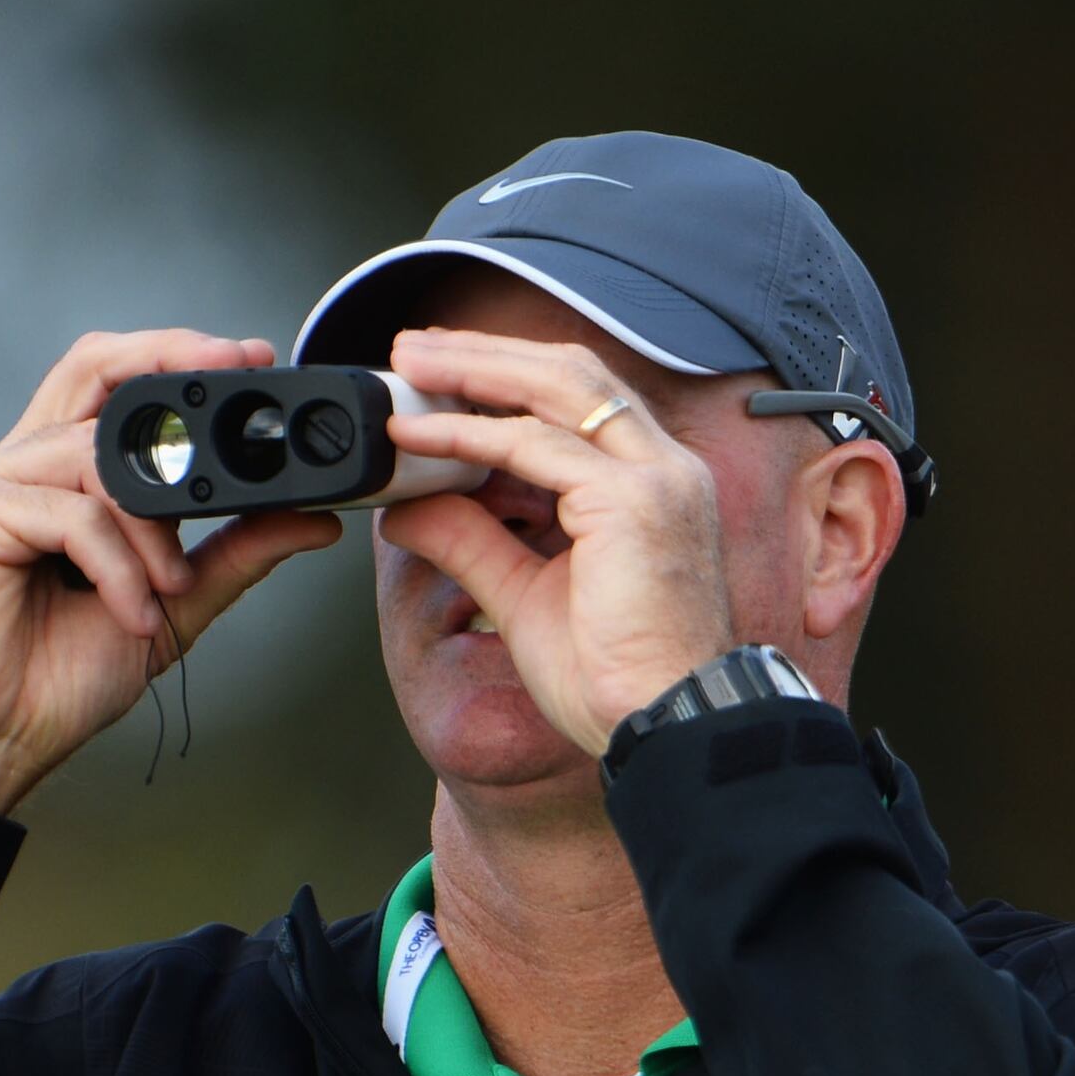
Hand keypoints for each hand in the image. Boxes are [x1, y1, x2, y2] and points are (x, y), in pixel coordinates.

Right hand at [0, 333, 340, 812]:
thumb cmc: (57, 675)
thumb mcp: (174, 604)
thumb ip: (234, 554)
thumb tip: (312, 520)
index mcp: (69, 476)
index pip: (120, 384)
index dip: (181, 358)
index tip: (254, 359)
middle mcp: (27, 461)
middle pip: (94, 367)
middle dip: (171, 360)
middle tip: (238, 373)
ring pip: (101, 460)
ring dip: (156, 531)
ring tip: (169, 593)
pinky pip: (74, 514)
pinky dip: (119, 568)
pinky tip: (132, 615)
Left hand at [373, 327, 740, 753]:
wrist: (664, 726)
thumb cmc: (615, 678)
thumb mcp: (524, 594)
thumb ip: (472, 539)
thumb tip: (408, 507)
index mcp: (655, 486)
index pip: (580, 400)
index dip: (509, 375)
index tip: (443, 373)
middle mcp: (666, 470)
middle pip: (570, 372)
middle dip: (485, 353)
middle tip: (414, 349)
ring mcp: (655, 480)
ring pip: (556, 387)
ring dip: (474, 369)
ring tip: (411, 364)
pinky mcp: (631, 503)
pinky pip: (534, 446)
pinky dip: (469, 433)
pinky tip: (419, 436)